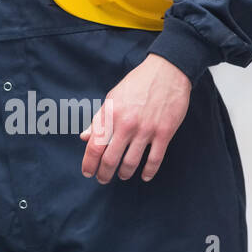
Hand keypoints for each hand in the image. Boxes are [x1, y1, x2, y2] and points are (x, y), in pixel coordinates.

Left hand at [79, 53, 190, 183]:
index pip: (95, 146)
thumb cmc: (137, 84)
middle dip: (104, 173)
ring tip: (122, 175)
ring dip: (124, 173)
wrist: (166, 72)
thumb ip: (99, 119)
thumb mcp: (112, 98)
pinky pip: (155, 159)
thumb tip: (85, 137)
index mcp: (111, 115)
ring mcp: (146, 130)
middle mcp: (126, 124)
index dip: (89, 163)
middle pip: (110, 158)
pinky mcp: (164, 133)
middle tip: (102, 179)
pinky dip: (148, 172)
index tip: (88, 172)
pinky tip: (144, 176)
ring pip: (131, 162)